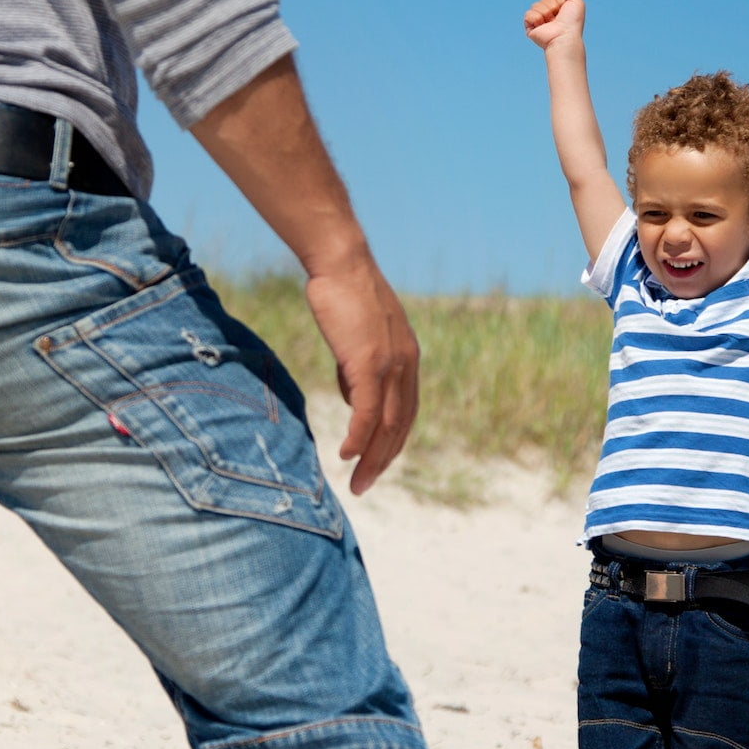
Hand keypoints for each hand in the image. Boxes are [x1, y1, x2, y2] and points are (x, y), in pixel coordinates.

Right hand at [302, 259, 419, 494]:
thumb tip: (353, 399)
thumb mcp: (358, 336)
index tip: (374, 464)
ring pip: (386, 425)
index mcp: (407, 358)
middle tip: (365, 486)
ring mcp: (389, 364)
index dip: (391, 442)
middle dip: (384, 460)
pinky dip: (358, 438)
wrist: (340, 262)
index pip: (405, 412)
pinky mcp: (368, 362)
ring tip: (357, 483)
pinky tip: (346, 455)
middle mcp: (406, 364)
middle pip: (400, 426)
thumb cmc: (342, 293)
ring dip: (372, 458)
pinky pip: (366, 412)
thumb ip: (359, 368)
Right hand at [524, 0, 585, 50]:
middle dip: (551, 5)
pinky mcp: (530, 28)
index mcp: (558, 10)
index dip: (559, 1)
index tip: (564, 11)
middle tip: (557, 17)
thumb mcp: (576, 2)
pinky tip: (541, 26)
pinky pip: (528, 14)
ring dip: (545, 12)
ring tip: (550, 23)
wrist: (563, 37)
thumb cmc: (572, 23)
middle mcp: (549, 15)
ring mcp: (539, 21)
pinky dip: (536, 18)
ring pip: (535, 5)